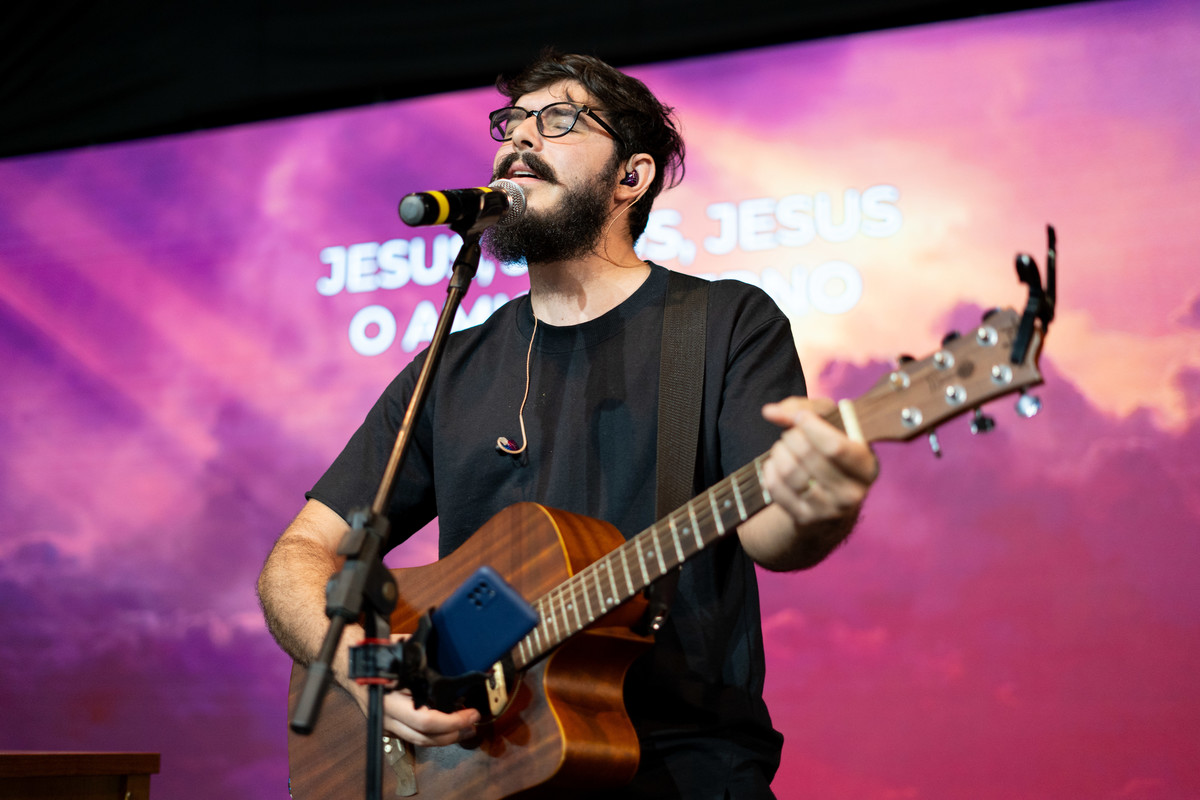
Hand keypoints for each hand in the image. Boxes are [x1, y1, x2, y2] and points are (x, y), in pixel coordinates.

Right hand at [342, 633, 479, 746]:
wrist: (349, 663)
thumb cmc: (375, 653)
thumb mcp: (401, 651)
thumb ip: (421, 657)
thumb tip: (447, 653)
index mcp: (391, 699)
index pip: (425, 721)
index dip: (452, 722)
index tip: (471, 713)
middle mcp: (388, 717)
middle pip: (425, 737)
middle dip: (453, 734)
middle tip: (473, 724)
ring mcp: (387, 724)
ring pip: (420, 741)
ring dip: (445, 738)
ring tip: (466, 730)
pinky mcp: (389, 726)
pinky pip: (413, 736)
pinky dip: (433, 735)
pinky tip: (447, 728)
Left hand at [761, 397, 877, 525]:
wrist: (830, 497)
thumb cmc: (831, 452)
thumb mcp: (829, 425)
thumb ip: (802, 409)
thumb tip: (770, 412)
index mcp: (867, 467)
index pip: (835, 447)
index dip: (811, 427)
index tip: (800, 417)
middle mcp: (853, 493)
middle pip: (808, 456)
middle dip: (792, 436)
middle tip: (791, 433)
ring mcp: (829, 510)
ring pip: (790, 471)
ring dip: (779, 451)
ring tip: (783, 447)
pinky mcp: (806, 519)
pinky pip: (776, 487)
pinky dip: (770, 469)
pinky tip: (776, 464)